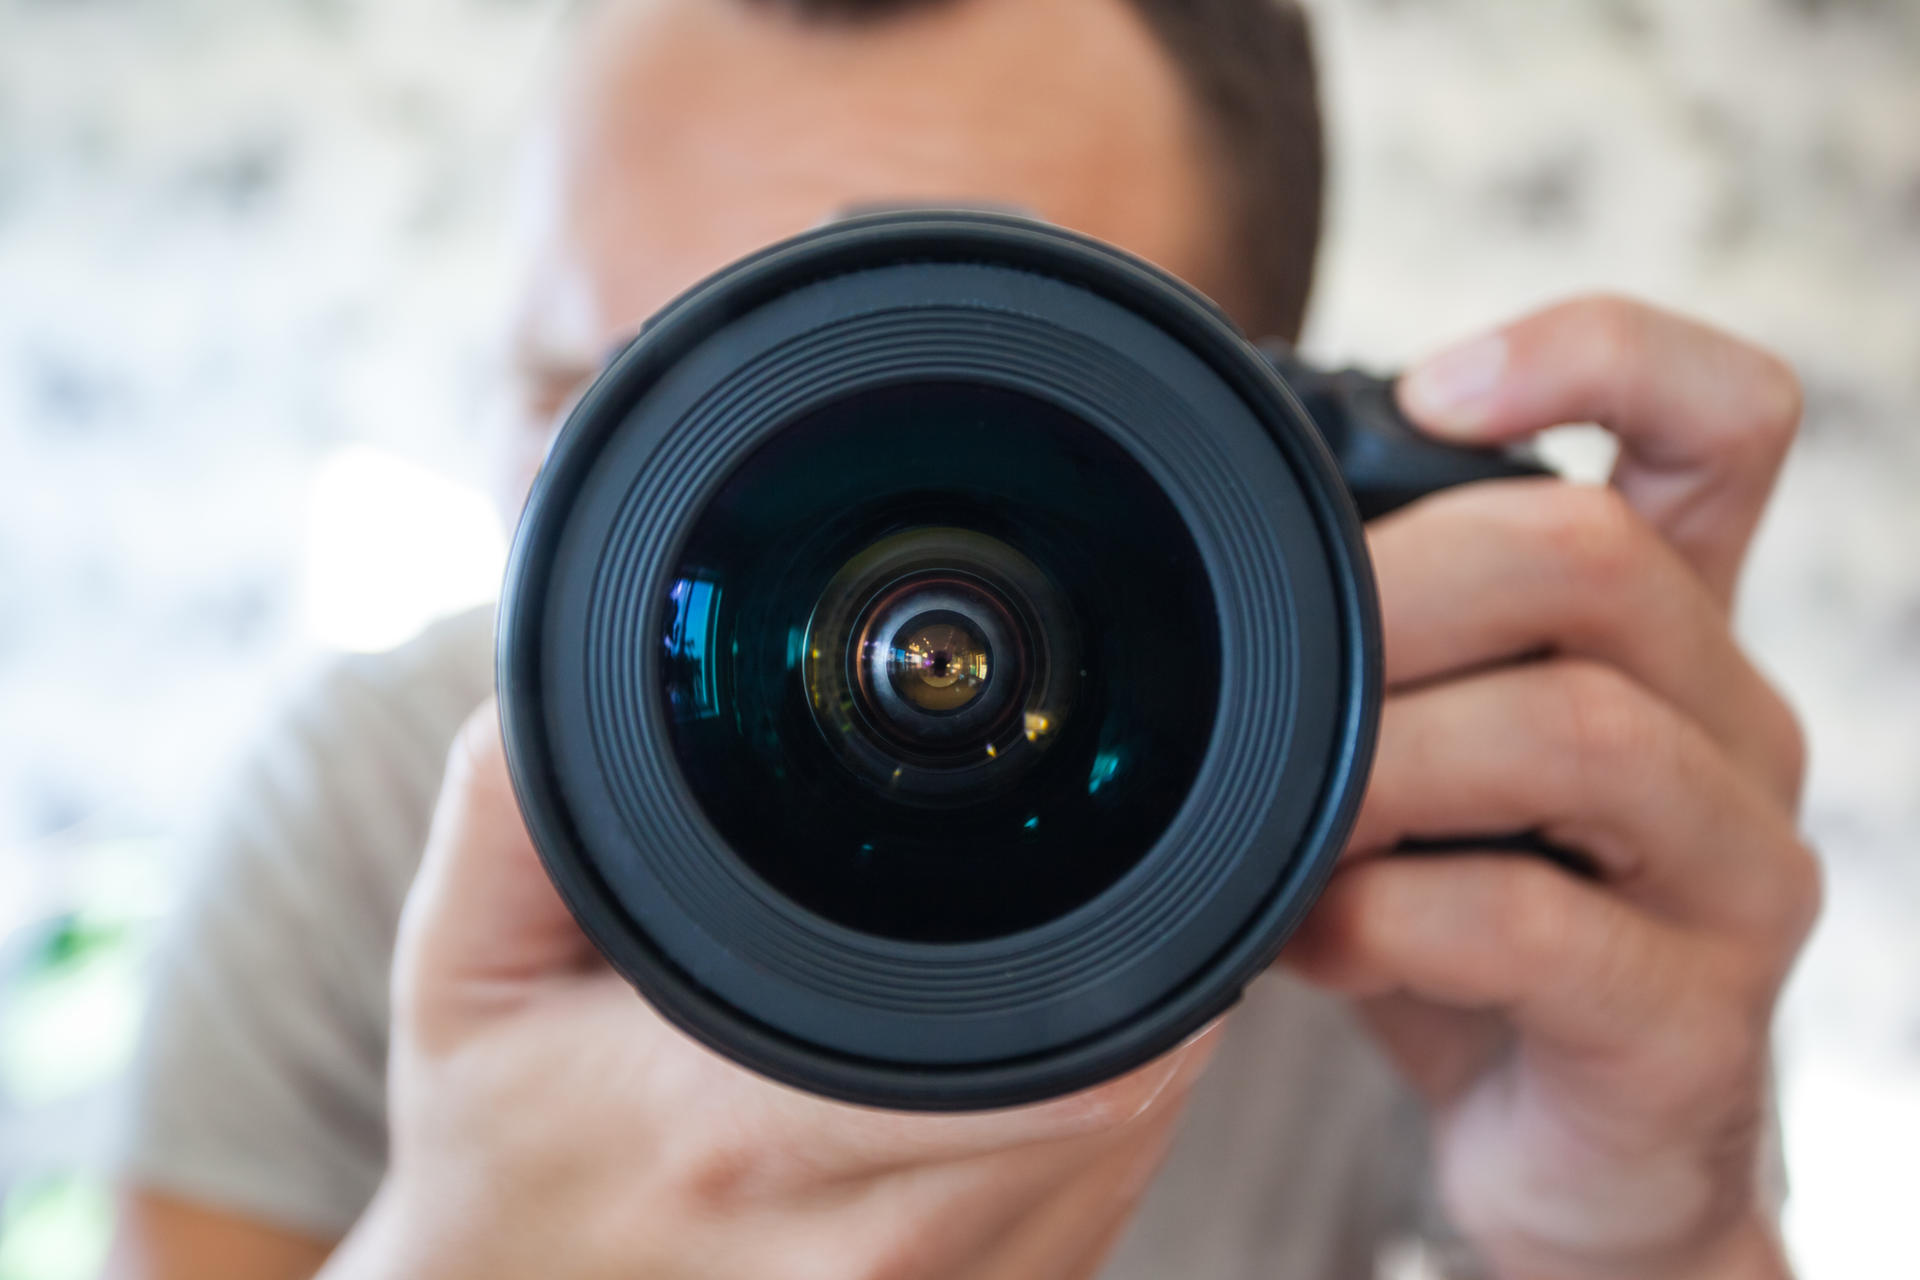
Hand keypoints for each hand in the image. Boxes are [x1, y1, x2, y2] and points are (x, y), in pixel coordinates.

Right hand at [319, 708, 1218, 1279]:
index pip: (1046, 1064)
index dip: (1116, 941)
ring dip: (1116, 1034)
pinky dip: (1093, 1114)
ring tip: (1017, 956)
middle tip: (1056, 869)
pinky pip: (1102, 1203)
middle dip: (1117, 960)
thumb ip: (522, 799)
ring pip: (1131, 1149)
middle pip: (1120, 1090)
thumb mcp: (469, 954)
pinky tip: (1010, 1058)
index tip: (1098, 843)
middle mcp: (865, 1255)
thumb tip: (608, 655)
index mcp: (746, 1141)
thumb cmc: (500, 1124)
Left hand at [1286, 297, 1817, 1277]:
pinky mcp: (1692, 1015)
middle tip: (1276, 658)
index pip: (1724, 420)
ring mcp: (1736, 870)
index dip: (1600, 356)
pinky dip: (1380, 918)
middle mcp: (1732, 723)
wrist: (1574, 1147)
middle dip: (1397, 589)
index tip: (1434, 389)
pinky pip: (1529, 925)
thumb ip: (1371, 653)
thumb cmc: (1476, 919)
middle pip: (1600, 559)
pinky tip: (1308, 939)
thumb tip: (1194, 543)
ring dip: (1383, 758)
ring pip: (1578, 732)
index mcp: (1672, 629)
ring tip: (1289, 811)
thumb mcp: (1430, 754)